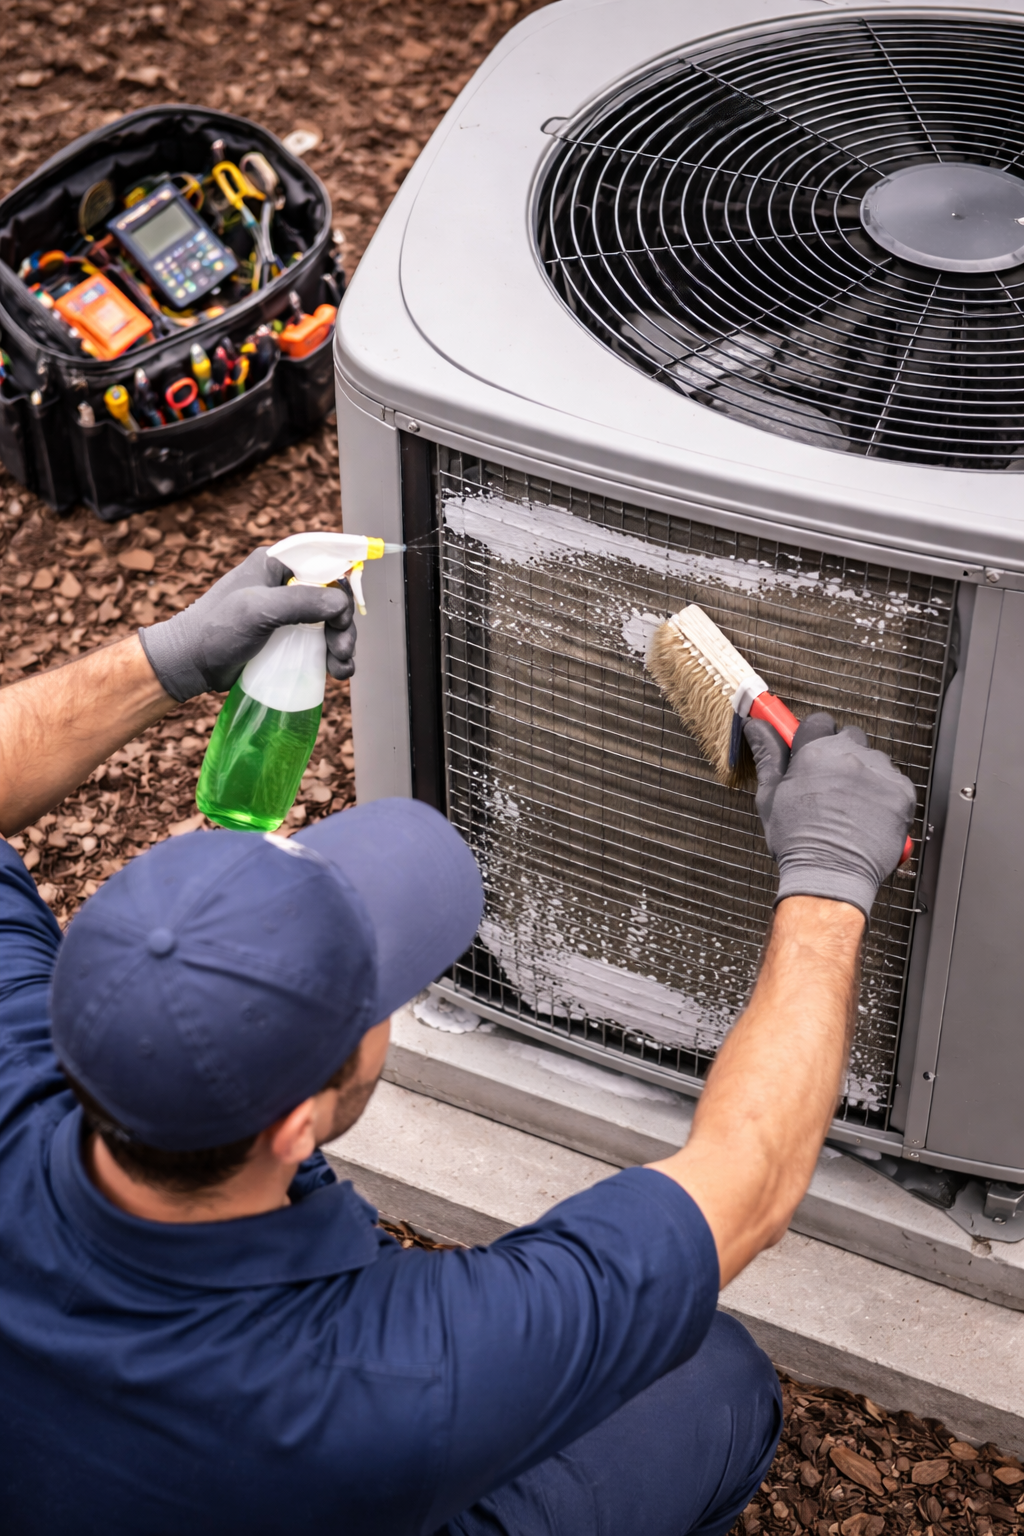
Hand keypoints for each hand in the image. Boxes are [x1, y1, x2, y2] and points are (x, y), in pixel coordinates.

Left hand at [138, 547, 356, 701]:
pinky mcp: (285, 636)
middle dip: (343, 626)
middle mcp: (284, 584)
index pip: (325, 564)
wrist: (191, 664)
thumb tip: (342, 605)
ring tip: (341, 669)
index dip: (343, 588)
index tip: (344, 617)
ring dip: (341, 644)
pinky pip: (317, 642)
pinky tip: (336, 672)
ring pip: (329, 623)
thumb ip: (302, 602)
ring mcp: (285, 612)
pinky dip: (330, 656)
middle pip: (332, 598)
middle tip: (342, 650)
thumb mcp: (259, 610)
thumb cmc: (217, 629)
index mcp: (277, 564)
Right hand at [743, 711, 915, 918]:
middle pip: (850, 738)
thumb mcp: (771, 796)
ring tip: (851, 807)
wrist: (830, 876)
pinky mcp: (902, 793)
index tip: (813, 749)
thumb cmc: (798, 842)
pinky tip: (869, 815)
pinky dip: (885, 796)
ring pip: (874, 760)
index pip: (819, 722)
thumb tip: (757, 727)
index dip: (816, 737)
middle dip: (841, 754)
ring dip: (864, 775)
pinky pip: (895, 782)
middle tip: (832, 785)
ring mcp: (878, 774)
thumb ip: (768, 755)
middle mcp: (849, 757)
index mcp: (815, 753)